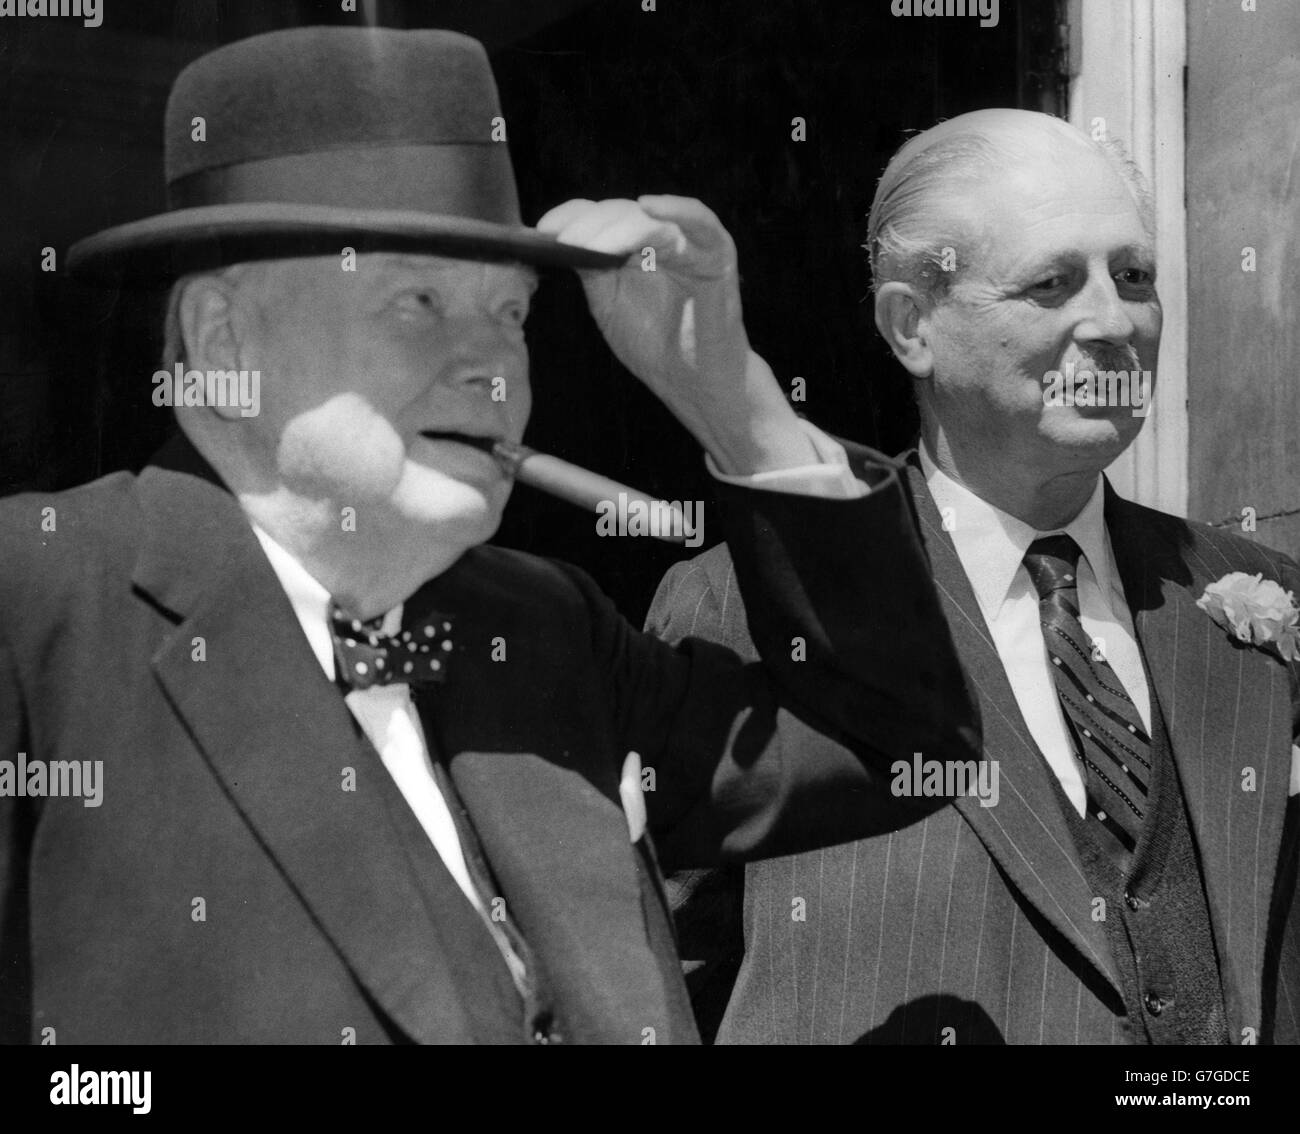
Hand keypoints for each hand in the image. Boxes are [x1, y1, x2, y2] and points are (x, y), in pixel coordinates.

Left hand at [536, 195, 815, 474]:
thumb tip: (555, 241)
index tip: (542, 228)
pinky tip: (649, 207)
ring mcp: (691, 245)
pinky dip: (677, 209)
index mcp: (634, 246)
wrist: (694, 384)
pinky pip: (702, 224)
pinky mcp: (717, 256)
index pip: (602, 218)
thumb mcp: (610, 305)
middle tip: (563, 239)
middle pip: (623, 214)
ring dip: (620, 228)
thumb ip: (591, 270)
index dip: (572, 216)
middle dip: (590, 225)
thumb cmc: (655, 346)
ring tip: (592, 243)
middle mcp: (661, 238)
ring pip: (652, 221)